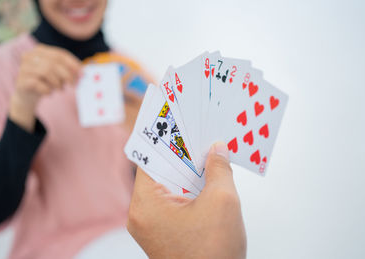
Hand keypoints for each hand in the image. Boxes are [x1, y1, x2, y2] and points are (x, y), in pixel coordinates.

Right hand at [9, 44, 81, 131]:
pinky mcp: (21, 81)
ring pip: (46, 72)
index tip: (82, 74)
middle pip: (54, 62)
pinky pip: (38, 84)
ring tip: (59, 89)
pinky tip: (48, 93)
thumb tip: (83, 72)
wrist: (28, 96)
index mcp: (40, 50)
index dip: (73, 64)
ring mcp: (23, 68)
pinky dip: (47, 90)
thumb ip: (69, 70)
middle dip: (67, 75)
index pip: (60, 54)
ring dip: (57, 83)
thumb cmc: (46, 82)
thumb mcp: (58, 74)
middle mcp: (29, 56)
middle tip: (72, 85)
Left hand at [127, 142, 246, 258]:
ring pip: (168, 185)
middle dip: (181, 153)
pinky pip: (174, 200)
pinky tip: (207, 176)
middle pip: (159, 170)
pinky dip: (188, 187)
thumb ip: (219, 169)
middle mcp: (142, 213)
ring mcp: (152, 224)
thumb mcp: (222, 202)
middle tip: (197, 132)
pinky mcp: (164, 231)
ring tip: (205, 151)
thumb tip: (218, 149)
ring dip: (187, 170)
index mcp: (146, 204)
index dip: (165, 137)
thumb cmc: (214, 253)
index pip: (149, 158)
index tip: (176, 119)